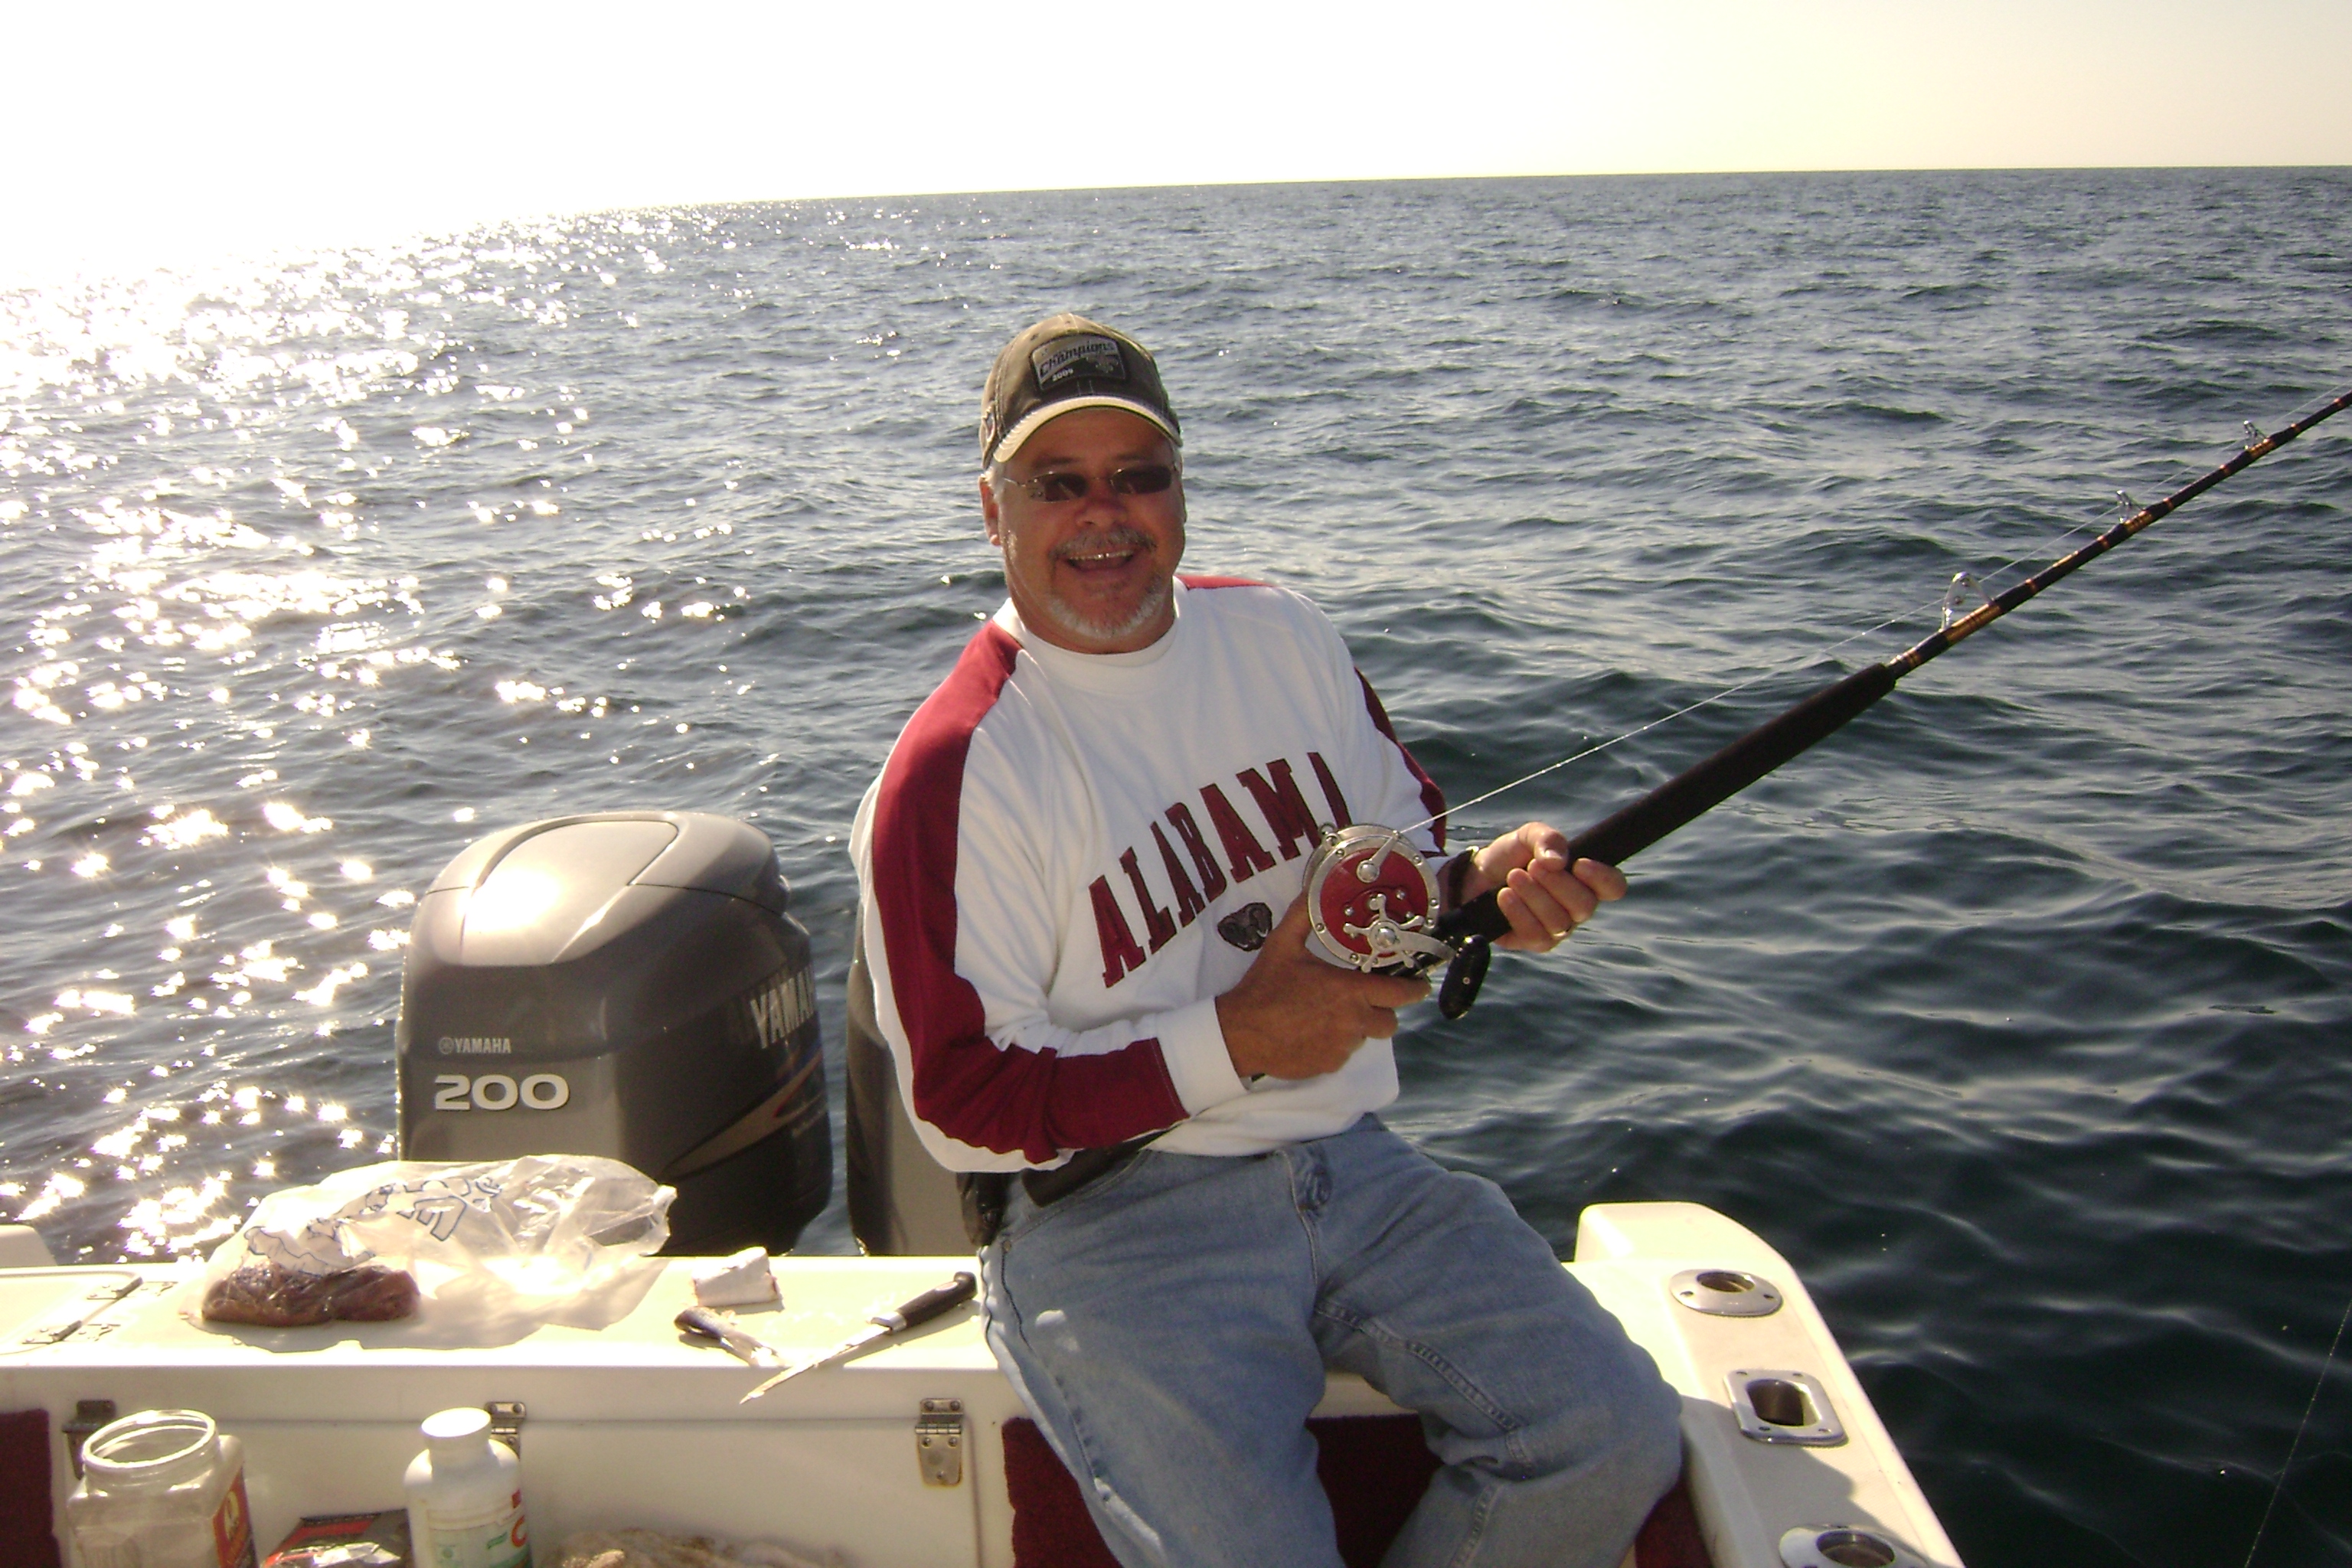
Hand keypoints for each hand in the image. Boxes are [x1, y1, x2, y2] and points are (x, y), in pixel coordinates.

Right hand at [1216, 896, 1429, 1078]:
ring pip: (1364, 1038)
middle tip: (1364, 1001)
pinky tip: (1312, 1033)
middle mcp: (1354, 1021)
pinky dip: (1334, 1045)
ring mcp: (1343, 1047)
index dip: (1415, 989)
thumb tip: (1311, 889)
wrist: (1240, 1033)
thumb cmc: (1265, 988)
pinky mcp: (1329, 1065)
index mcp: (1350, 991)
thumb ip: (1303, 916)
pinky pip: (1343, 1054)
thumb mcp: (1282, 945)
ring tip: (1326, 1015)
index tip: (1420, 986)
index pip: (1400, 994)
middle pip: (1389, 1022)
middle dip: (1382, 1012)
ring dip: (1354, 1027)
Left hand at [1456, 823, 1625, 952]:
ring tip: (1513, 878)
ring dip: (1534, 896)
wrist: (1475, 876)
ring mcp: (1557, 928)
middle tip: (1532, 867)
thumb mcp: (1527, 836)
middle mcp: (1575, 908)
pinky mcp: (1533, 942)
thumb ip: (1546, 839)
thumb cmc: (1510, 856)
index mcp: (1584, 880)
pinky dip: (1518, 912)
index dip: (1603, 878)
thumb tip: (1558, 860)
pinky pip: (1535, 935)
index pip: (1613, 886)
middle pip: (1585, 906)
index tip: (1579, 864)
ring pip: (1559, 922)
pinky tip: (1504, 896)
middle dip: (1557, 885)